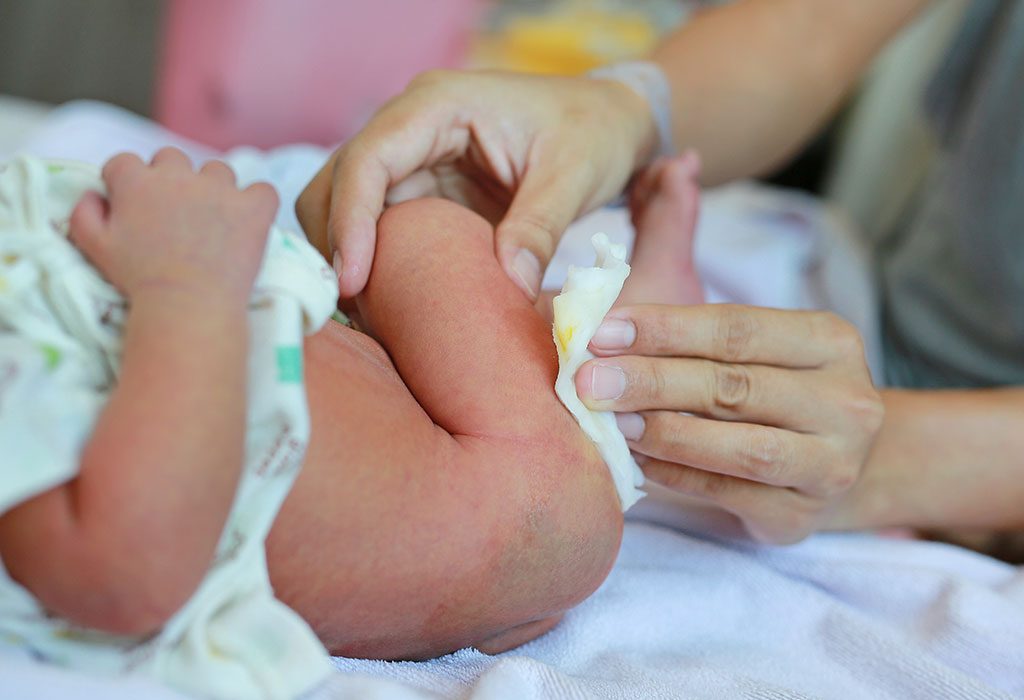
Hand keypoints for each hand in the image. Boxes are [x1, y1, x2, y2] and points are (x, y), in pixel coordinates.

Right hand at [69, 148, 278, 305]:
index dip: (125, 183)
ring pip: (217, 171)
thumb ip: (84, 212)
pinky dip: (258, 203)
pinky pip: (263, 190)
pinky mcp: (254, 207)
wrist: (187, 305)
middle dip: (169, 180)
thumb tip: (94, 193)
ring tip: (212, 223)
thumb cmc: (138, 280)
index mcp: (136, 181)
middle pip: (172, 159)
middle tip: (174, 216)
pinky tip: (249, 222)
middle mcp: (178, 175)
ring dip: (214, 189)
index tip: (132, 206)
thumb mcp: (94, 247)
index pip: (125, 162)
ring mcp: (220, 188)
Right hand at [295, 69, 657, 300]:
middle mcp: (409, 127)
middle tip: (351, 310)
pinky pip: (377, 230)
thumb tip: (511, 285)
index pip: (368, 159)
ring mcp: (410, 161)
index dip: (350, 221)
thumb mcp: (575, 175)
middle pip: (336, 183)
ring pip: (344, 208)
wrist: (606, 121)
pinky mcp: (421, 192)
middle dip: (333, 246)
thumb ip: (541, 227)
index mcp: (437, 105)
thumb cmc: (592, 131)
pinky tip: (386, 306)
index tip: (352, 281)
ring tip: (364, 316)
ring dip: (345, 258)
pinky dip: (372, 266)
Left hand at [576, 304, 883, 543]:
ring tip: (611, 422)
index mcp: (829, 341)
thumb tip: (602, 326)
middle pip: (735, 387)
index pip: (736, 328)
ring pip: (740, 448)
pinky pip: (726, 493)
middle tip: (589, 381)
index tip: (602, 332)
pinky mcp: (801, 516)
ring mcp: (831, 464)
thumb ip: (692, 331)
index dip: (664, 329)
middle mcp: (845, 402)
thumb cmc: (773, 390)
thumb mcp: (756, 346)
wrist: (835, 461)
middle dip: (653, 381)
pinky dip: (674, 474)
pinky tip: (634, 460)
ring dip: (665, 432)